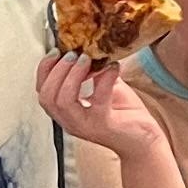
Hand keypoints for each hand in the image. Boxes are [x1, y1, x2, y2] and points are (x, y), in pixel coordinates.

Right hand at [34, 54, 166, 163]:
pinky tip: (113, 67)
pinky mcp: (104, 125)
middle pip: (47, 97)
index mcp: (66, 112)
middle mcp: (70, 121)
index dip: (44, 69)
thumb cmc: (124, 114)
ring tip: (87, 59)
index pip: (42, 92)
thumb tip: (88, 47)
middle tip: (73, 55)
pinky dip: (104, 78)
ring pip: (63, 101)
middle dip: (56, 70)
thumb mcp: (104, 86)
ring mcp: (85, 125)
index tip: (57, 51)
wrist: (145, 140)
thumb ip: (93, 71)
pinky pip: (98, 98)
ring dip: (72, 75)